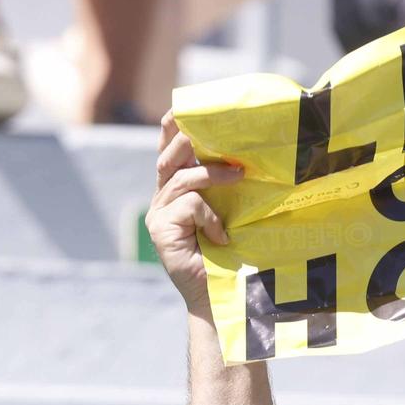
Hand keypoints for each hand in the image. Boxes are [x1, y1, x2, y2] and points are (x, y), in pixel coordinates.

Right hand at [148, 112, 242, 314]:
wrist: (218, 296)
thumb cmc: (231, 255)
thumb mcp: (229, 211)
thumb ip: (224, 187)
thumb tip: (245, 156)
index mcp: (175, 191)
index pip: (168, 151)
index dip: (171, 128)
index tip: (181, 108)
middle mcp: (162, 200)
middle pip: (168, 157)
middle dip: (189, 140)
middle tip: (221, 136)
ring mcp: (158, 215)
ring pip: (182, 178)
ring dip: (213, 173)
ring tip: (239, 175)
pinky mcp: (161, 230)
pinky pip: (189, 203)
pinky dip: (209, 215)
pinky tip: (222, 235)